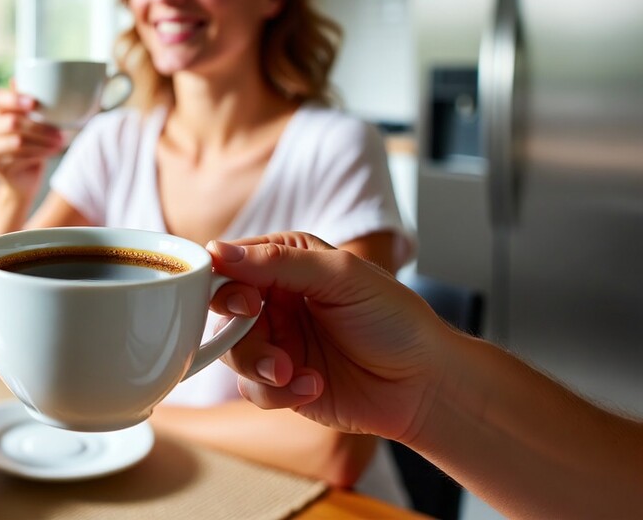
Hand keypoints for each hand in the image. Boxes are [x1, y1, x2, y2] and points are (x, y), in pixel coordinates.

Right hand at [0, 84, 64, 194]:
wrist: (23, 178)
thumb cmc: (31, 144)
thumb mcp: (34, 121)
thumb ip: (31, 104)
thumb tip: (23, 78)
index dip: (14, 99)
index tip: (34, 103)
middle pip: (12, 122)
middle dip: (39, 127)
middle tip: (60, 133)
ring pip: (17, 141)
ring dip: (42, 142)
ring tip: (59, 143)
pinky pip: (17, 157)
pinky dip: (38, 154)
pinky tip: (50, 152)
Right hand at [207, 232, 450, 443]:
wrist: (424, 385)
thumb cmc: (394, 319)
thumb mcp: (341, 276)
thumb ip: (278, 261)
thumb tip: (217, 251)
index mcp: (287, 262)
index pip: (232, 264)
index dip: (225, 283)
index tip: (245, 304)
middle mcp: (275, 300)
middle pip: (222, 312)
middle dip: (240, 332)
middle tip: (267, 343)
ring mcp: (277, 341)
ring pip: (231, 353)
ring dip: (259, 365)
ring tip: (292, 371)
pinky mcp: (280, 383)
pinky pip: (252, 388)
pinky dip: (278, 391)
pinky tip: (314, 385)